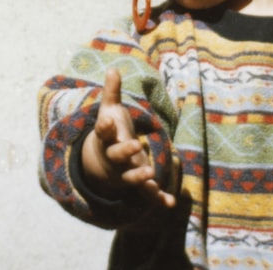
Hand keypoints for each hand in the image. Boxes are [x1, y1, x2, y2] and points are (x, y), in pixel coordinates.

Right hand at [81, 68, 175, 209]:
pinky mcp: (136, 183)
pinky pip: (146, 194)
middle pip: (116, 156)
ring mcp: (124, 172)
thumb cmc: (109, 133)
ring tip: (150, 174)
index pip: (103, 133)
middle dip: (126, 152)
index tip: (108, 122)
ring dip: (139, 177)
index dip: (105, 128)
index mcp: (107, 139)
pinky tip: (170, 203)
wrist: (102, 164)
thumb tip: (113, 69)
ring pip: (130, 177)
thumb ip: (111, 93)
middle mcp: (113, 157)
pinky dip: (157, 198)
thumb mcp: (109, 112)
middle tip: (137, 145)